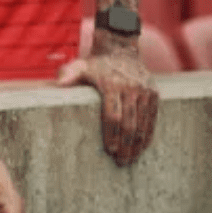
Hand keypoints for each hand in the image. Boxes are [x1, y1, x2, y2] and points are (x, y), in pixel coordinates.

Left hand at [55, 49, 157, 165]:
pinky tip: (142, 147)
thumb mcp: (80, 66)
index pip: (113, 115)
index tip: (109, 150)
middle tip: (120, 161)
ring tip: (130, 159)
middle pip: (130, 123)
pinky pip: (153, 118)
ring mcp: (144, 92)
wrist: (121, 51)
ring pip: (143, 123)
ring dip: (137, 144)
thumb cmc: (96, 64)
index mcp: (112, 85)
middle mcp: (131, 89)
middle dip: (125, 145)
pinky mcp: (154, 94)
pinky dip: (148, 134)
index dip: (111, 134)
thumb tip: (58, 85)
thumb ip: (69, 74)